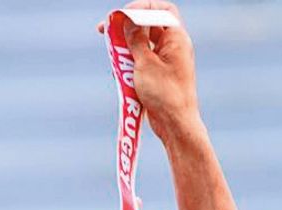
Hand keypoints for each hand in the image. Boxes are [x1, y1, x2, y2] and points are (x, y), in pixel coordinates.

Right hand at [103, 1, 200, 140]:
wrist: (175, 125)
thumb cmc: (164, 94)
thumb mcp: (145, 63)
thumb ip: (135, 39)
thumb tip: (128, 20)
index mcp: (176, 38)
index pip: (160, 10)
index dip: (140, 8)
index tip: (121, 15)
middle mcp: (173, 46)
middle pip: (148, 25)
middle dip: (127, 27)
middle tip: (105, 31)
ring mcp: (166, 61)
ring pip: (142, 44)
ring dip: (125, 47)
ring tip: (113, 55)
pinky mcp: (158, 75)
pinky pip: (141, 61)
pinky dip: (129, 63)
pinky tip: (119, 72)